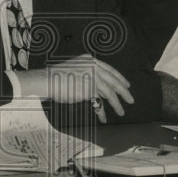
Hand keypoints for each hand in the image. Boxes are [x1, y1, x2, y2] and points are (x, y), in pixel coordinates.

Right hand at [18, 55, 133, 122]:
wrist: (47, 81)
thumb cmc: (57, 77)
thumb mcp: (76, 71)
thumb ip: (90, 76)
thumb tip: (102, 90)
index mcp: (90, 59)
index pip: (110, 69)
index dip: (120, 78)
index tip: (127, 85)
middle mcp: (93, 66)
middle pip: (113, 80)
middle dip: (123, 92)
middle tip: (130, 99)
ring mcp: (91, 77)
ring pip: (109, 92)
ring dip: (116, 104)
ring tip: (121, 111)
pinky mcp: (88, 89)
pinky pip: (99, 102)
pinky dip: (101, 110)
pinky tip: (103, 117)